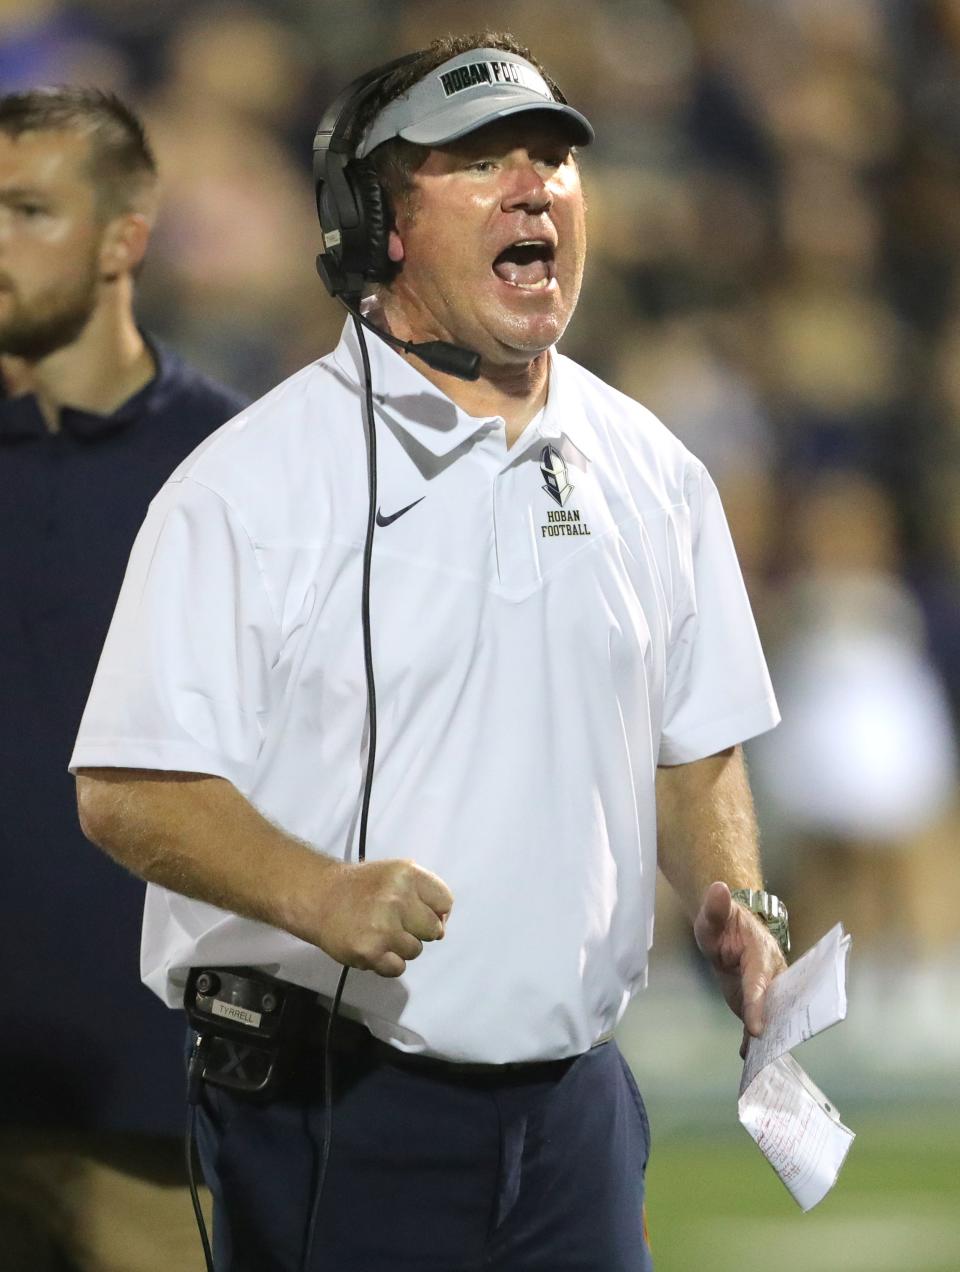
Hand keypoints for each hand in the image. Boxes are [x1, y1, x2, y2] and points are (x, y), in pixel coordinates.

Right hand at [311, 858, 453, 977]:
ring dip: (400, 947)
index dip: (435, 911)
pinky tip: (372, 947)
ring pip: (415, 950)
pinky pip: (397, 968)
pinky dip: (386, 963)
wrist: (319, 898)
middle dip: (417, 930)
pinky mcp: (370, 951)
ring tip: (378, 932)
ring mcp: (383, 926)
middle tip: (394, 922)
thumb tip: (442, 930)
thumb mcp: (395, 875)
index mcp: (407, 874)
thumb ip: (423, 895)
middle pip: (433, 929)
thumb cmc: (362, 888)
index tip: (418, 912)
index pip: (445, 901)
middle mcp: (397, 897)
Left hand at [693, 880, 785, 1051]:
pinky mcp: (759, 1001)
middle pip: (777, 1005)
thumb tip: (718, 888)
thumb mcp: (713, 916)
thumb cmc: (722, 922)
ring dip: (770, 1038)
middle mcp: (772, 975)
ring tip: (763, 1064)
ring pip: (773, 1017)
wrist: (730, 930)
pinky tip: (747, 1056)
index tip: (757, 1029)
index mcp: (760, 955)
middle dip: (777, 1028)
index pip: (759, 983)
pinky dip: (755, 1040)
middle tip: (771, 1054)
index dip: (758, 1005)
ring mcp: (768, 990)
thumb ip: (715, 907)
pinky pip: (760, 1021)